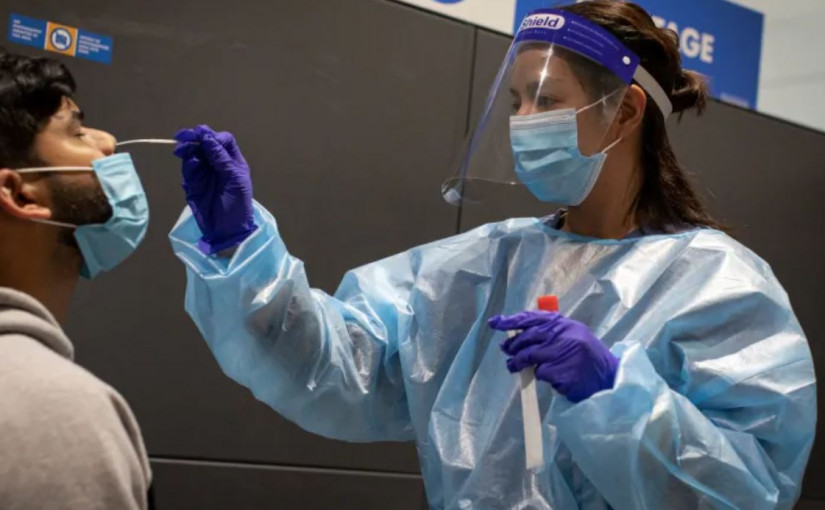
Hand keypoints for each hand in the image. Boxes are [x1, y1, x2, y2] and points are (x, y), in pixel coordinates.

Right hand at [173, 125, 256, 254]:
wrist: (227, 229)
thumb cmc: (237, 205)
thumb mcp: (234, 180)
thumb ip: (221, 158)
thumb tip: (208, 137)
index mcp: (232, 162)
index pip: (223, 141)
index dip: (213, 136)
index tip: (202, 135)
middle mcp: (218, 164)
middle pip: (205, 144)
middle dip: (195, 138)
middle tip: (182, 136)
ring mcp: (205, 173)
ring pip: (194, 154)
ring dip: (188, 149)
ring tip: (182, 150)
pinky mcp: (193, 183)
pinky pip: (188, 168)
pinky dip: (188, 164)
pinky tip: (189, 165)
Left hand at [489, 311, 618, 402]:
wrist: (607, 378)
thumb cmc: (585, 356)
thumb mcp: (570, 335)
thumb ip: (547, 332)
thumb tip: (513, 335)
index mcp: (564, 324)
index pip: (532, 318)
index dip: (511, 320)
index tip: (495, 323)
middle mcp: (564, 335)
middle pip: (527, 338)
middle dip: (513, 345)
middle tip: (507, 352)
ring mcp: (564, 354)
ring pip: (529, 356)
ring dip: (517, 363)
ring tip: (513, 367)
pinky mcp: (563, 373)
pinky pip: (541, 373)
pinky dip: (539, 376)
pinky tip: (547, 377)